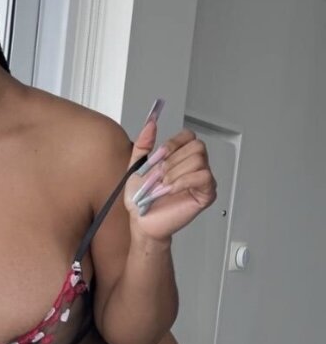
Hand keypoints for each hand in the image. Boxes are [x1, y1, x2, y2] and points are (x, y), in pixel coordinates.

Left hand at [124, 117, 217, 242]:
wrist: (141, 221)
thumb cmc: (141, 198)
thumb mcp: (137, 166)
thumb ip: (144, 143)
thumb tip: (151, 123)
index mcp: (181, 157)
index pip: (188, 136)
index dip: (173, 143)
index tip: (159, 156)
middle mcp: (194, 166)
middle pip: (196, 146)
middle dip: (173, 160)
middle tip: (159, 175)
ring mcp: (202, 180)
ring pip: (199, 161)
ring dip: (175, 173)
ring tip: (162, 186)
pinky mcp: (206, 194)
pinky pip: (204, 178)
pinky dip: (184, 182)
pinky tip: (171, 190)